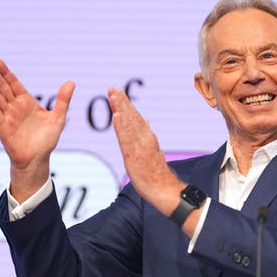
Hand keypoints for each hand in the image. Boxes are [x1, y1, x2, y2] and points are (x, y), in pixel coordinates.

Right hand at [0, 58, 74, 200]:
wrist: (38, 159)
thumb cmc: (47, 140)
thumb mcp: (58, 118)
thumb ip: (63, 100)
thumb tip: (72, 82)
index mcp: (27, 102)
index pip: (14, 84)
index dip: (5, 72)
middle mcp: (15, 107)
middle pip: (2, 87)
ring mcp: (8, 116)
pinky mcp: (2, 126)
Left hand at [108, 87, 183, 215]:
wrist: (164, 189)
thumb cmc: (156, 173)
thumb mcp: (152, 150)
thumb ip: (147, 134)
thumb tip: (146, 120)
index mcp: (147, 137)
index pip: (135, 117)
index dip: (125, 103)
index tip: (116, 91)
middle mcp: (144, 138)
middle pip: (131, 116)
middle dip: (121, 101)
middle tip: (112, 88)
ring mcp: (139, 146)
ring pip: (128, 124)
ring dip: (120, 109)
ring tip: (112, 96)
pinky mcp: (134, 156)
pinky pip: (126, 139)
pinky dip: (121, 127)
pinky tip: (116, 116)